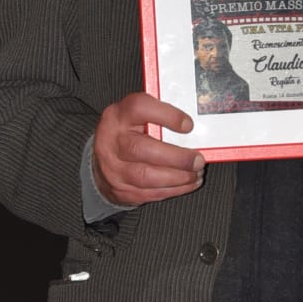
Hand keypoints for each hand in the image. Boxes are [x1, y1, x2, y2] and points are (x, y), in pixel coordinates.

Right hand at [93, 92, 204, 206]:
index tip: (188, 125)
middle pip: (142, 149)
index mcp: (119, 115)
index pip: (140, 108)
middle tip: (198, 159)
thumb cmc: (129, 134)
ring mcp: (113, 168)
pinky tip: (188, 183)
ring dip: (178, 177)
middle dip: (176, 157)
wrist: (104, 160)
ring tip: (196, 172)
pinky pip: (150, 193)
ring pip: (146, 176)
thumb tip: (194, 125)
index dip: (167, 116)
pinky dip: (174, 189)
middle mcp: (112, 140)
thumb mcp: (139, 117)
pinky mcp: (121, 190)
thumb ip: (161, 116)